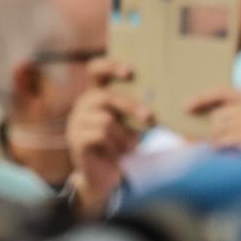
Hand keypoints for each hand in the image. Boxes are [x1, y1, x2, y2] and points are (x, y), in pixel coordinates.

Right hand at [66, 58, 149, 213]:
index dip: (110, 66)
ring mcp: (76, 121)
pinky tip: (117, 154)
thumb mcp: (134, 123)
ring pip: (106, 120)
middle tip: (150, 118)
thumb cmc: (124, 144)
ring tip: (129, 147)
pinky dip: (115, 145)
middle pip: (107, 97)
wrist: (109, 174)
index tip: (131, 71)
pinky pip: (100, 135)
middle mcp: (83, 104)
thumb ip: (140, 109)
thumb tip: (165, 97)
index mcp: (98, 94)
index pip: (96, 69)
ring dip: (124, 135)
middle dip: (131, 107)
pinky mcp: (75, 139)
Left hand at [189, 88, 240, 171]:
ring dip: (217, 142)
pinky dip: (221, 149)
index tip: (185, 107)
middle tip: (220, 144)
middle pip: (218, 114)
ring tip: (230, 150)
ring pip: (218, 128)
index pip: (222, 92)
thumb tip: (192, 116)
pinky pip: (223, 140)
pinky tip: (232, 154)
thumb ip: (230, 115)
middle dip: (213, 131)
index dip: (202, 99)